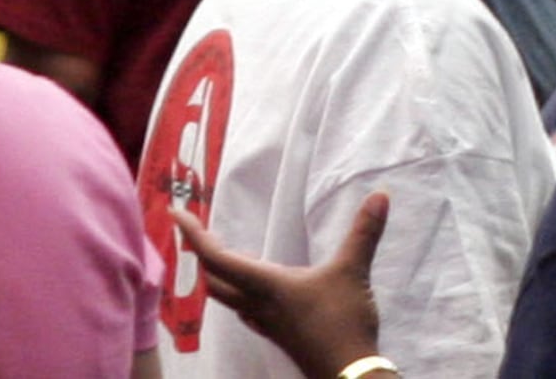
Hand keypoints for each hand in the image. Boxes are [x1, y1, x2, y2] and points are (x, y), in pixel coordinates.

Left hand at [173, 191, 384, 376]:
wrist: (346, 372)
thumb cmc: (341, 321)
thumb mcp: (353, 272)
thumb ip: (364, 233)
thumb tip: (380, 194)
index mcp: (266, 285)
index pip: (217, 258)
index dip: (194, 235)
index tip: (176, 213)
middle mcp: (257, 303)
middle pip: (213, 280)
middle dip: (202, 254)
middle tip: (199, 232)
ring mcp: (266, 322)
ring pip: (228, 297)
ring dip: (220, 275)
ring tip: (228, 254)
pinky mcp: (278, 333)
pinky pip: (245, 308)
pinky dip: (240, 291)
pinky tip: (258, 288)